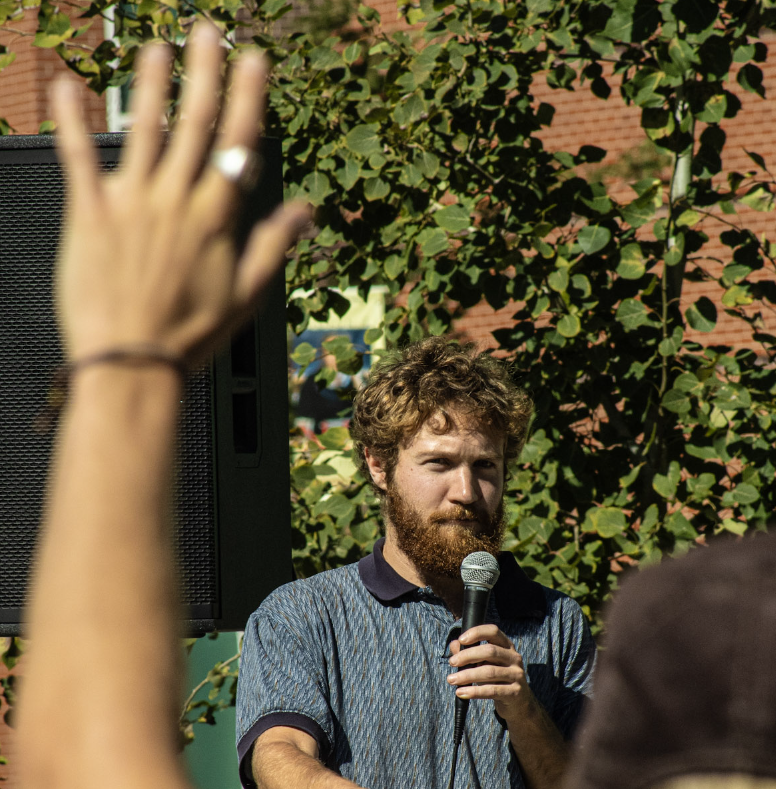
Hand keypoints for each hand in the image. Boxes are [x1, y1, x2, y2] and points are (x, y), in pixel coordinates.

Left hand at [52, 23, 309, 366]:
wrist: (132, 364)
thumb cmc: (188, 337)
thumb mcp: (244, 298)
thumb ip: (271, 247)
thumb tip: (304, 212)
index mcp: (215, 218)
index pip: (237, 145)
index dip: (247, 97)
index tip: (253, 60)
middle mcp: (176, 200)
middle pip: (194, 123)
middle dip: (203, 72)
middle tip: (207, 31)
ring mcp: (132, 203)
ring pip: (142, 129)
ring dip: (149, 84)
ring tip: (155, 47)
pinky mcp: (90, 214)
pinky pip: (77, 157)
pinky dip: (69, 120)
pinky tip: (66, 87)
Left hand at [448, 624, 533, 721]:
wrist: (518, 704)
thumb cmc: (498, 680)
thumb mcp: (485, 664)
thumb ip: (469, 654)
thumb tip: (454, 644)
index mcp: (507, 647)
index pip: (493, 632)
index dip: (477, 633)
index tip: (461, 640)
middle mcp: (514, 658)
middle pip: (490, 651)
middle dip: (467, 656)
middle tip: (452, 662)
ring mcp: (517, 675)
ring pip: (490, 672)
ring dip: (467, 675)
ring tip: (452, 679)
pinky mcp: (515, 692)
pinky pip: (492, 690)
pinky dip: (474, 691)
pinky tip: (461, 692)